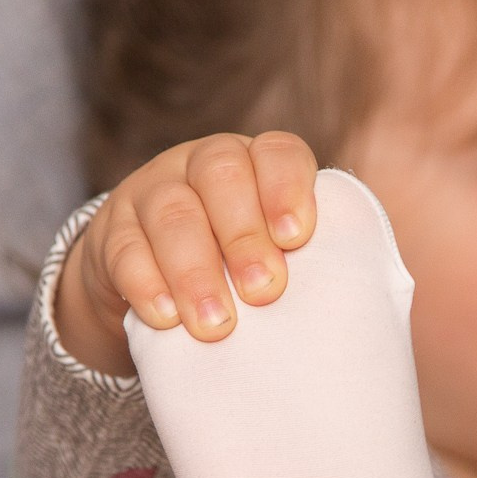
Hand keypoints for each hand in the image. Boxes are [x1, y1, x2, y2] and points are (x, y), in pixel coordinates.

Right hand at [55, 131, 319, 373]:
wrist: (154, 291)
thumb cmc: (240, 279)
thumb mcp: (276, 263)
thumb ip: (313, 268)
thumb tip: (366, 311)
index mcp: (255, 164)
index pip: (277, 153)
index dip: (287, 188)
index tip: (298, 238)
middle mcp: (202, 165)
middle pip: (221, 175)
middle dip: (245, 234)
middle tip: (264, 292)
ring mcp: (151, 192)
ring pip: (172, 213)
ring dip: (196, 270)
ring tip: (217, 324)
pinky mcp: (111, 232)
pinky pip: (124, 249)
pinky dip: (146, 283)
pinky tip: (166, 317)